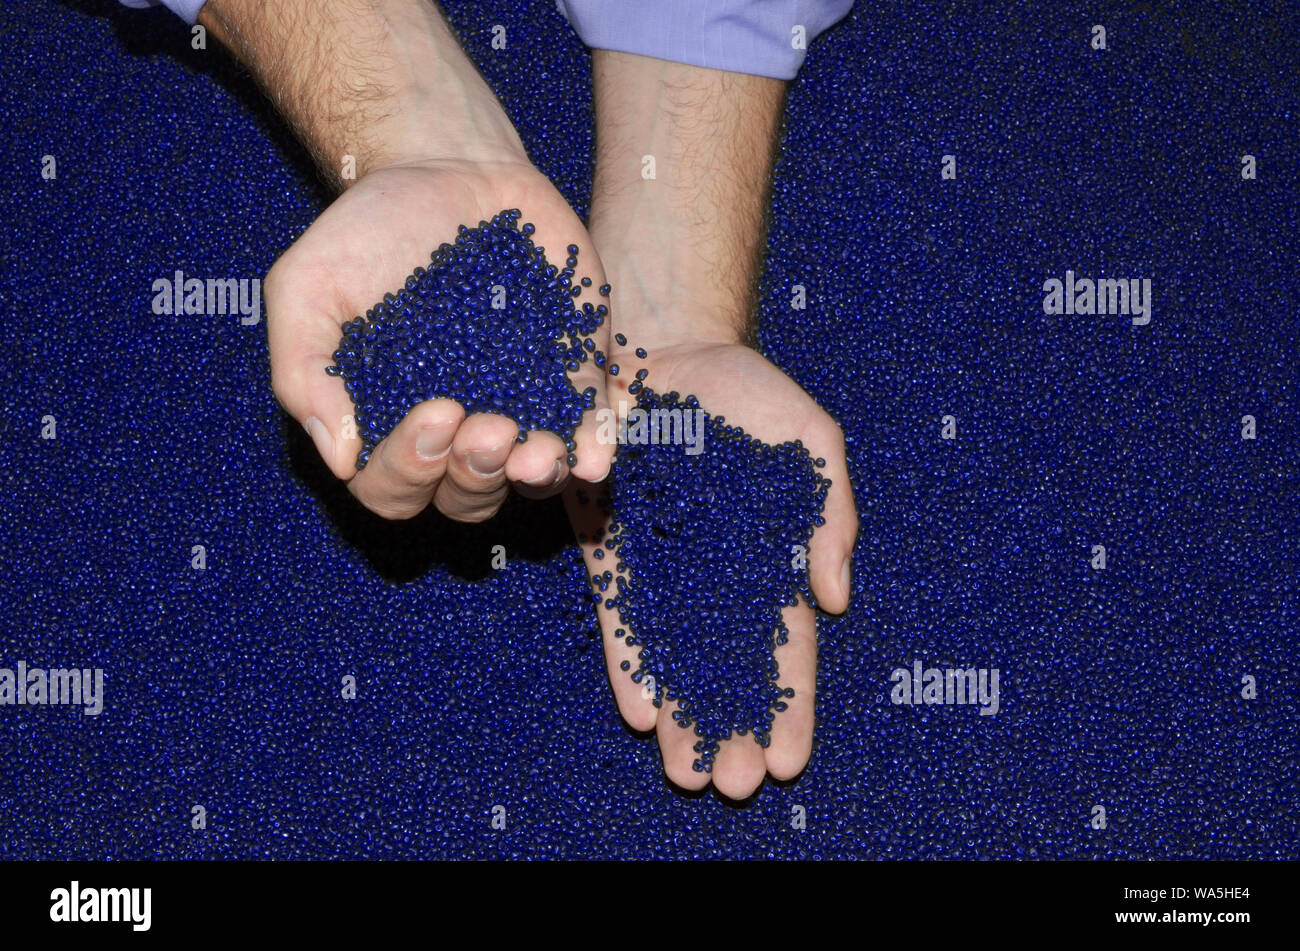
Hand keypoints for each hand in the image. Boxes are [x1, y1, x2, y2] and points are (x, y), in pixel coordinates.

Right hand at [265, 158, 611, 521]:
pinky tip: (595, 448)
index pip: (394, 489)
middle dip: (477, 475)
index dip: (412, 470)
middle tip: (489, 427)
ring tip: (540, 451)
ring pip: (533, 478)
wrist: (445, 169)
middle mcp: (457, 434)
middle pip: (468, 497)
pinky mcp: (573, 377)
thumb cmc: (365, 233)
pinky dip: (594, 446)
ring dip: (538, 475)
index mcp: (388, 427)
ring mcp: (521, 409)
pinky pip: (590, 429)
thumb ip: (303, 371)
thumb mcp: (307, 288)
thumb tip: (340, 459)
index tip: (435, 412)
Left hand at [566, 334, 856, 797]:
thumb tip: (835, 597)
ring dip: (681, 713)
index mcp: (769, 557)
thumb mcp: (811, 440)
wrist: (667, 345)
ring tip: (685, 772)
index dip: (790, 703)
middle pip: (724, 665)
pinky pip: (618, 612)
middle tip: (733, 784)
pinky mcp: (609, 547)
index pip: (786, 646)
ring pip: (672, 655)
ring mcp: (661, 566)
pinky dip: (630, 659)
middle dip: (730, 726)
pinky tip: (639, 708)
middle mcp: (714, 574)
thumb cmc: (751, 392)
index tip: (790, 760)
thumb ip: (830, 513)